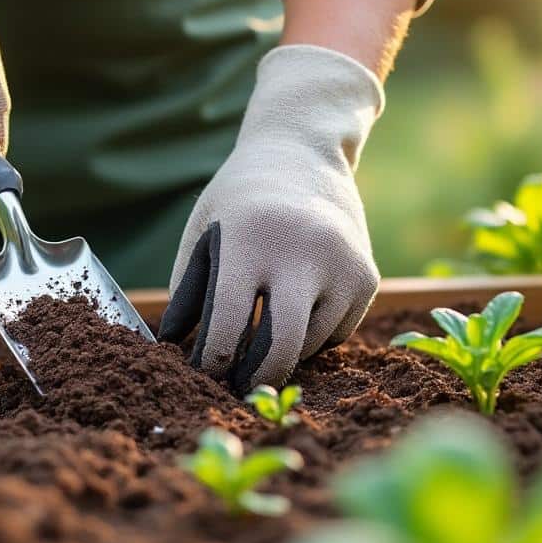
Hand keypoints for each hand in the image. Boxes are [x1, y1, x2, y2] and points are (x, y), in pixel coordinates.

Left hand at [159, 45, 382, 392]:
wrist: (303, 153)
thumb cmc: (238, 200)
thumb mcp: (201, 233)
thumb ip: (186, 293)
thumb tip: (175, 351)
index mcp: (250, 241)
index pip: (229, 327)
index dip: (212, 363)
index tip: (201, 376)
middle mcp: (302, 252)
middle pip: (280, 349)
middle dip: (256, 380)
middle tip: (238, 389)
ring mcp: (342, 265)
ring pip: (309, 345)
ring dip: (283, 352)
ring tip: (264, 327)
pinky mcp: (366, 277)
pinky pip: (336, 333)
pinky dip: (313, 334)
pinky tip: (299, 300)